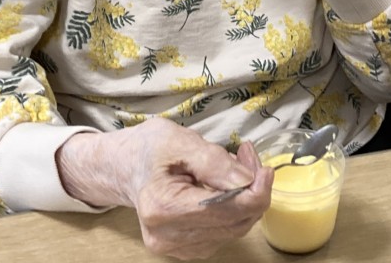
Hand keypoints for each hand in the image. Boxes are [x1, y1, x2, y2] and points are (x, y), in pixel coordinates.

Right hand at [56, 117, 272, 259]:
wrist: (125, 167)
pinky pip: (224, 231)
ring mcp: (177, 248)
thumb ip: (213, 160)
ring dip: (244, 197)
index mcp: (162, 208)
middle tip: (248, 156)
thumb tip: (249, 180)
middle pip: (233, 222)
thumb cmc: (148, 149)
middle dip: (251, 188)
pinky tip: (225, 184)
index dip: (254, 192)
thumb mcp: (177, 139)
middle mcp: (168, 237)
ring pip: (233, 228)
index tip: (266, 169)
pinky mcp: (186, 250)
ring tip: (235, 164)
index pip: (224, 210)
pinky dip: (233, 208)